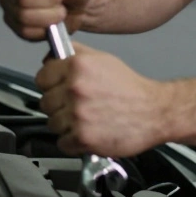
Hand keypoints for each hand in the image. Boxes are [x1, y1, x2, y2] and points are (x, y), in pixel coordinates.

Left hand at [35, 42, 167, 156]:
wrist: (154, 112)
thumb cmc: (130, 88)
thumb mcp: (103, 59)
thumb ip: (75, 54)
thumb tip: (50, 57)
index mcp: (78, 66)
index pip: (41, 77)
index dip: (50, 84)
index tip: (58, 88)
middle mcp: (75, 88)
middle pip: (45, 102)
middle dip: (58, 105)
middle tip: (77, 105)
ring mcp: (78, 114)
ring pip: (52, 123)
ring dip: (65, 125)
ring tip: (85, 120)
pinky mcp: (83, 138)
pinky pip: (62, 143)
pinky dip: (73, 142)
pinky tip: (88, 132)